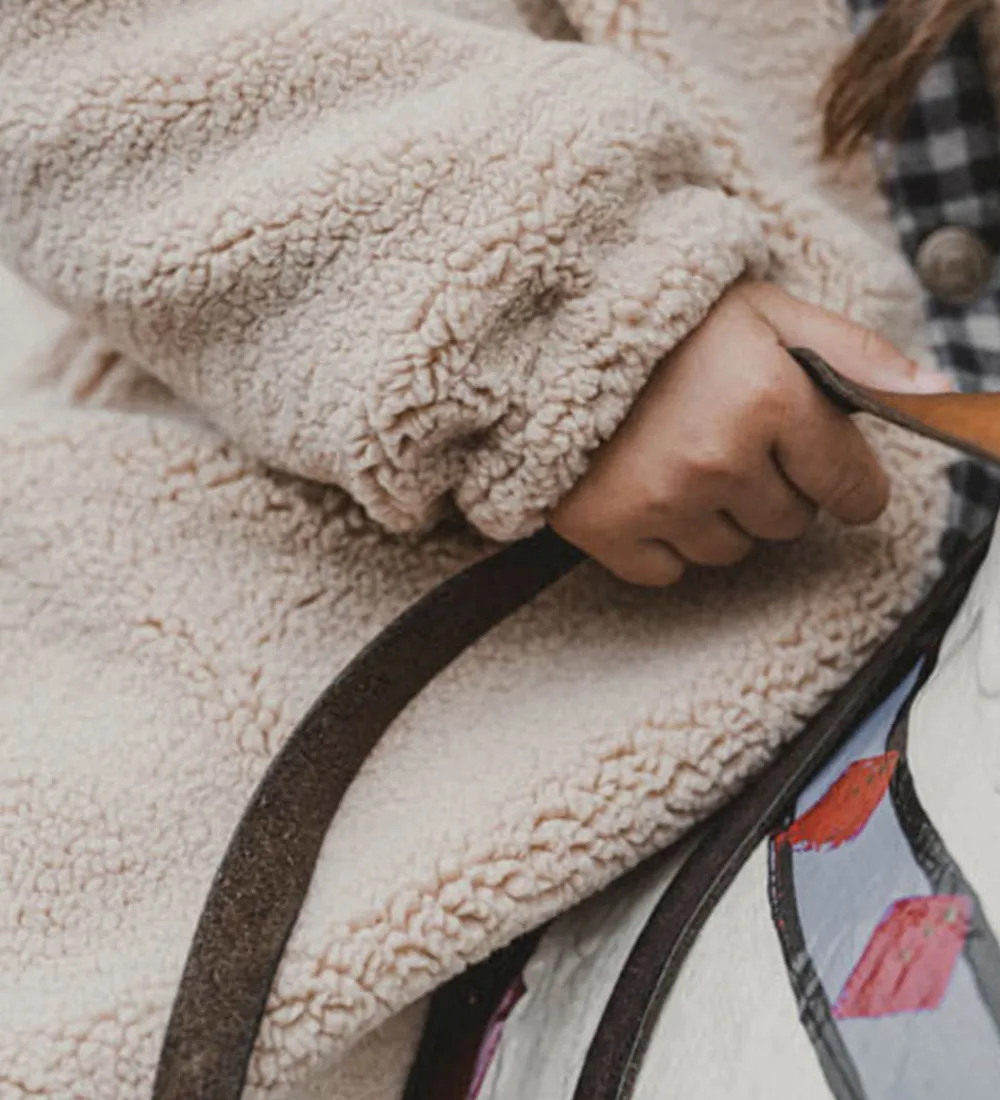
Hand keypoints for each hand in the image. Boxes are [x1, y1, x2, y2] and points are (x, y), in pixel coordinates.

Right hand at [550, 281, 949, 586]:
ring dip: (718, 518)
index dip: (848, 484)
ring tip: (682, 462)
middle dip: (772, 490)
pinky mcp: (607, 530)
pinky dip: (664, 544)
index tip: (830, 477)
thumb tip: (935, 394)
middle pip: (788, 523)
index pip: (851, 487)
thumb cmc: (668, 323)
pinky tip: (648, 494)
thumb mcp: (768, 313)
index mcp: (769, 398)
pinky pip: (667, 572)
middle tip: (729, 442)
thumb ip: (855, 352)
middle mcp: (718, 458)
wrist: (552, 333)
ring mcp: (659, 501)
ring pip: (730, 552)